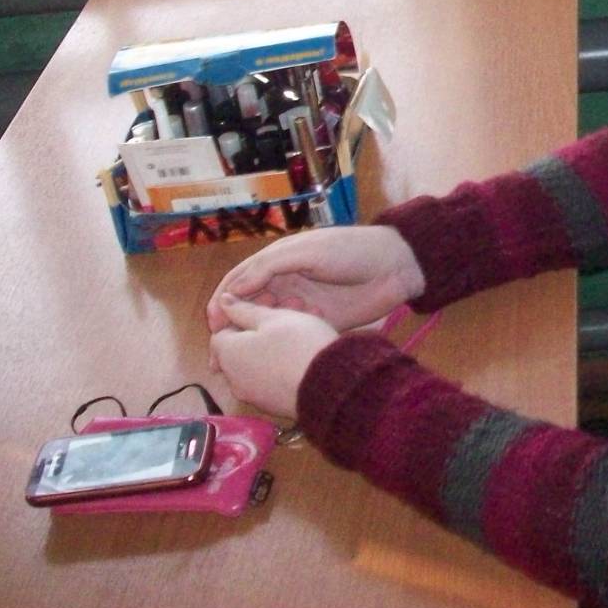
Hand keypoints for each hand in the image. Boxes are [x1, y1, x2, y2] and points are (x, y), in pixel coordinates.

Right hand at [205, 225, 425, 333]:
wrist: (396, 265)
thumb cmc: (350, 249)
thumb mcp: (306, 251)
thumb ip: (269, 267)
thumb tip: (232, 290)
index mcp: (278, 261)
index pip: (239, 282)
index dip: (222, 303)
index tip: (212, 327)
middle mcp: (285, 283)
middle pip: (248, 306)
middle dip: (232, 328)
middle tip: (220, 355)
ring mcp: (301, 304)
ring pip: (268, 323)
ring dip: (254, 338)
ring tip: (244, 357)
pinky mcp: (319, 322)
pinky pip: (291, 333)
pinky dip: (280, 341)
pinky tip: (276, 352)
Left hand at [209, 294, 337, 418]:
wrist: (328, 386)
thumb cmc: (298, 344)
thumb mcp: (274, 318)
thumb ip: (244, 309)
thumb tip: (223, 301)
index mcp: (228, 353)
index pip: (221, 331)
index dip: (243, 314)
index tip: (269, 303)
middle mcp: (234, 378)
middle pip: (241, 347)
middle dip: (263, 327)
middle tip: (292, 310)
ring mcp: (254, 395)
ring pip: (259, 361)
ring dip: (275, 344)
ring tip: (307, 326)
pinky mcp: (273, 405)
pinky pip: (272, 378)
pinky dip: (282, 363)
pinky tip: (307, 351)